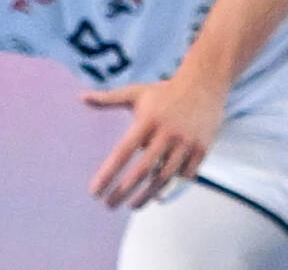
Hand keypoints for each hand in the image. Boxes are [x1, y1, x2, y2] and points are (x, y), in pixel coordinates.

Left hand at [83, 76, 226, 208]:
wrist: (206, 81)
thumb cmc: (166, 91)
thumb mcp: (137, 92)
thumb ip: (109, 99)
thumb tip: (81, 97)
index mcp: (148, 121)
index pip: (123, 152)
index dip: (108, 174)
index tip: (94, 192)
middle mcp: (167, 133)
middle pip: (142, 171)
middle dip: (123, 192)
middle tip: (108, 205)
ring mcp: (186, 141)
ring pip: (164, 177)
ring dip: (146, 195)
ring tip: (133, 205)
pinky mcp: (202, 147)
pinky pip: (186, 174)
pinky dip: (174, 184)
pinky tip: (160, 190)